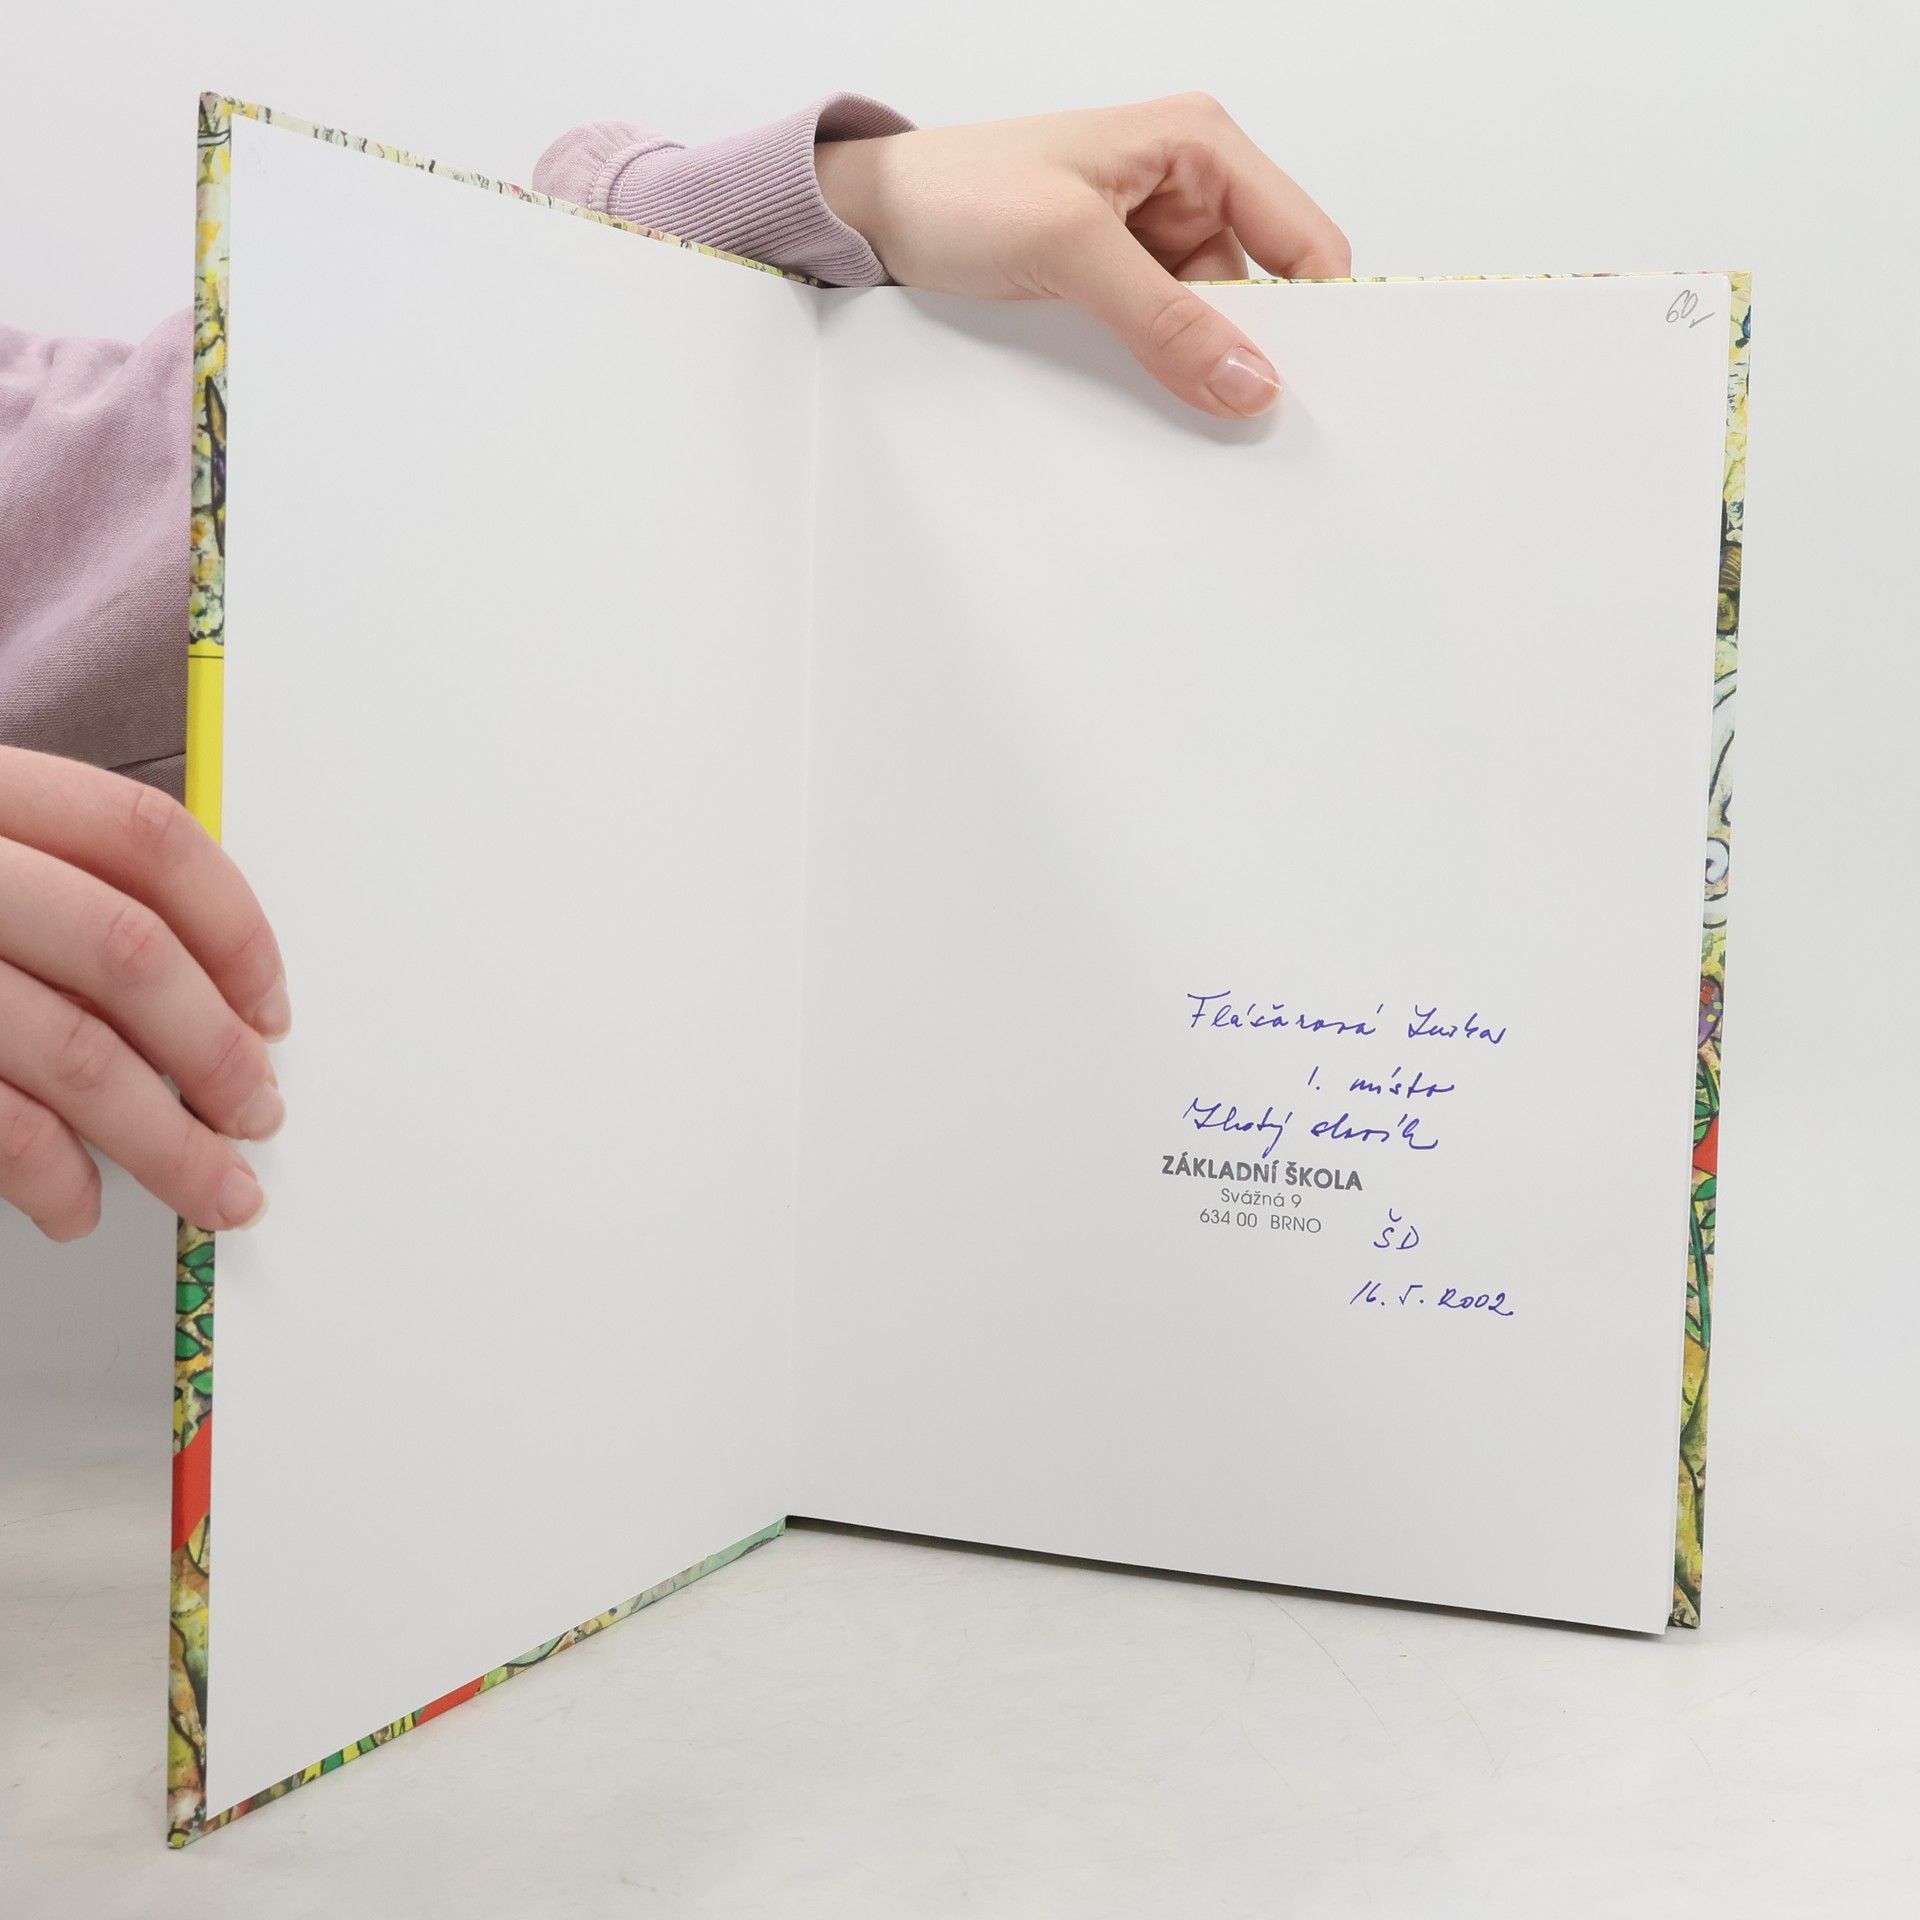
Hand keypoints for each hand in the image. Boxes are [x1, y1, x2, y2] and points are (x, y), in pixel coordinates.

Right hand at [0, 747, 288, 1239]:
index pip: (144, 838)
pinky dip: (53, 1176)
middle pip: (127, 952)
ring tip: (216, 1190)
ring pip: (72, 1052)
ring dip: (166, 1142)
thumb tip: (221, 1003)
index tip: (273, 1010)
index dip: (233, 928)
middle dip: (215, 1051)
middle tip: (259, 1119)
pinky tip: (80, 1207)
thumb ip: (65, 895)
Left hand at [816, 93, 1349, 419]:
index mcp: (1199, 145)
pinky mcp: (1118, 280)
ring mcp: (1153, 238)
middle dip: (1254, 350)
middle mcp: (1188, 186)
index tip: (1312, 390)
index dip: (1319, 315)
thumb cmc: (959, 191)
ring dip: (1198, 367)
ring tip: (1179, 406)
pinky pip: (1165, 338)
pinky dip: (1161, 370)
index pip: (1304, 240)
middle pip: (1263, 291)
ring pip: (1212, 325)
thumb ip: (1165, 319)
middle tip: (1244, 416)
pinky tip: (1148, 395)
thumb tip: (1250, 379)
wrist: (876, 217)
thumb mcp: (1069, 248)